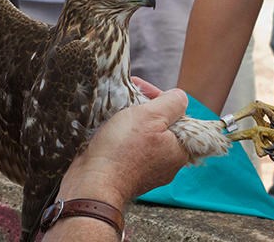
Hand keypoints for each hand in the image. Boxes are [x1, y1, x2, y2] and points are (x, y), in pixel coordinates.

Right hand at [56, 83, 188, 208]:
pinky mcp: (128, 175)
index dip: (158, 98)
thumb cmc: (122, 150)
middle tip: (126, 100)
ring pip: (143, 137)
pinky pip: (129, 149)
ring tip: (116, 113)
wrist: (93, 183)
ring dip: (131, 123)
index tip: (141, 90)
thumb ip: (171, 103)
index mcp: (179, 150)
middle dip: (143, 110)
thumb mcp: (150, 116)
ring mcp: (148, 172)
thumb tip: (179, 98)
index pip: (176, 116)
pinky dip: (121, 138)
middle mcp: (167, 164)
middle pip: (160, 126)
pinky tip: (110, 131)